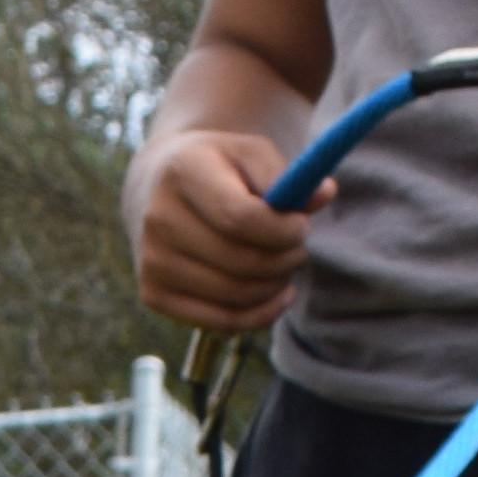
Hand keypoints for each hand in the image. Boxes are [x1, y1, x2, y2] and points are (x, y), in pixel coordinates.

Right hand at [129, 125, 316, 330]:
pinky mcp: (154, 295)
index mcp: (183, 173)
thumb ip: (287, 175)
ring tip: (284, 265)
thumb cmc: (219, 170)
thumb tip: (325, 194)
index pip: (241, 219)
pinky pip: (221, 321)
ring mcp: (152, 262)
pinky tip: (276, 293)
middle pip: (242, 262)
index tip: (302, 225)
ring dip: (275, 285)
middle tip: (298, 248)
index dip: (282, 230)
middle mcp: (159, 219)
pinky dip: (260, 314)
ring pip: (236, 296)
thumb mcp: (252, 155)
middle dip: (285, 259)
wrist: (159, 189)